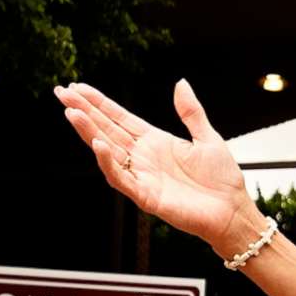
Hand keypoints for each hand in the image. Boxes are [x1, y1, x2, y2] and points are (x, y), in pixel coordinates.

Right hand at [58, 80, 256, 251]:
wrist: (233, 212)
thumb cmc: (222, 180)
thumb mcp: (207, 138)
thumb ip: (190, 112)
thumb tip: (180, 83)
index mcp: (155, 141)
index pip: (119, 118)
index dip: (99, 103)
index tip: (78, 88)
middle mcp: (143, 157)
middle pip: (106, 129)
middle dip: (84, 112)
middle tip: (62, 93)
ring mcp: (142, 176)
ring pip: (107, 151)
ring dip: (88, 132)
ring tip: (72, 113)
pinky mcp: (146, 196)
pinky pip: (121, 179)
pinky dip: (108, 162)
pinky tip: (99, 145)